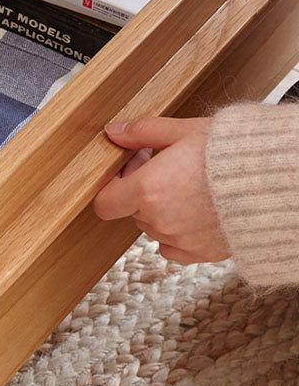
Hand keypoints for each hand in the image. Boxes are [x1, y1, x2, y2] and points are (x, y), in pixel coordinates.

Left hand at [92, 117, 229, 263]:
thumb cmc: (237, 152)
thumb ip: (143, 133)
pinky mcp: (201, 254)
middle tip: (168, 169)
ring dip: (163, 211)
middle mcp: (159, 220)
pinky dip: (179, 233)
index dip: (113, 188)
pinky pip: (174, 247)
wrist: (282, 181)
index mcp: (148, 190)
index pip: (104, 204)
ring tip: (191, 188)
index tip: (129, 173)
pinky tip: (199, 211)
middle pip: (133, 211)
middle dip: (143, 192)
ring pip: (155, 227)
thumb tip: (114, 131)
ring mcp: (180, 240)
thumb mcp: (185, 131)